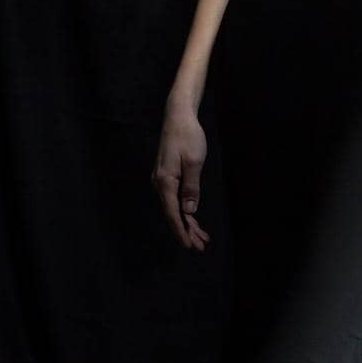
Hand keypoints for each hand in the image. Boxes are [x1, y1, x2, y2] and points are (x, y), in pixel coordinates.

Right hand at [150, 104, 210, 250]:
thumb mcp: (194, 162)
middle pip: (173, 213)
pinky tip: (193, 218)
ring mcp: (162, 179)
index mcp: (165, 181)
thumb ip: (191, 188)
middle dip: (187, 230)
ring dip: (187, 222)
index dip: (181, 230)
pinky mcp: (167, 176)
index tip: (188, 245)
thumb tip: (189, 211)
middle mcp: (160, 183)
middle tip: (200, 246)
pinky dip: (184, 209)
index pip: (173, 212)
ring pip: (174, 207)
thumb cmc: (187, 136)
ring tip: (201, 237)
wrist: (177, 116)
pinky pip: (174, 197)